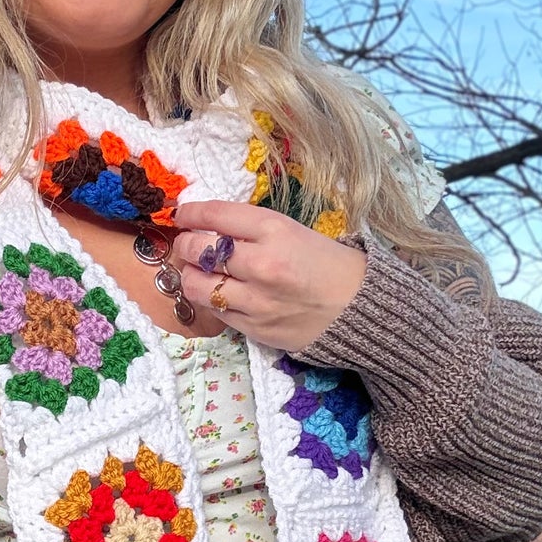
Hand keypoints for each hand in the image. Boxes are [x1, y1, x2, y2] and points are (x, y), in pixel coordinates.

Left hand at [169, 200, 366, 351]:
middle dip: (186, 244)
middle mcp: (261, 264)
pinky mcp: (254, 328)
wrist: (358, 308)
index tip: (182, 214)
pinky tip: (218, 291)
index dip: (190, 213)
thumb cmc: (326, 263)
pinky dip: (210, 299)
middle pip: (198, 249)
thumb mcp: (292, 230)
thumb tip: (208, 226)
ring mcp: (256, 300)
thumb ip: (250, 229)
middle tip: (188, 243)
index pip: (214, 215)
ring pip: (197, 285)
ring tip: (198, 271)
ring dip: (190, 275)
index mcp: (274, 230)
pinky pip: (215, 311)